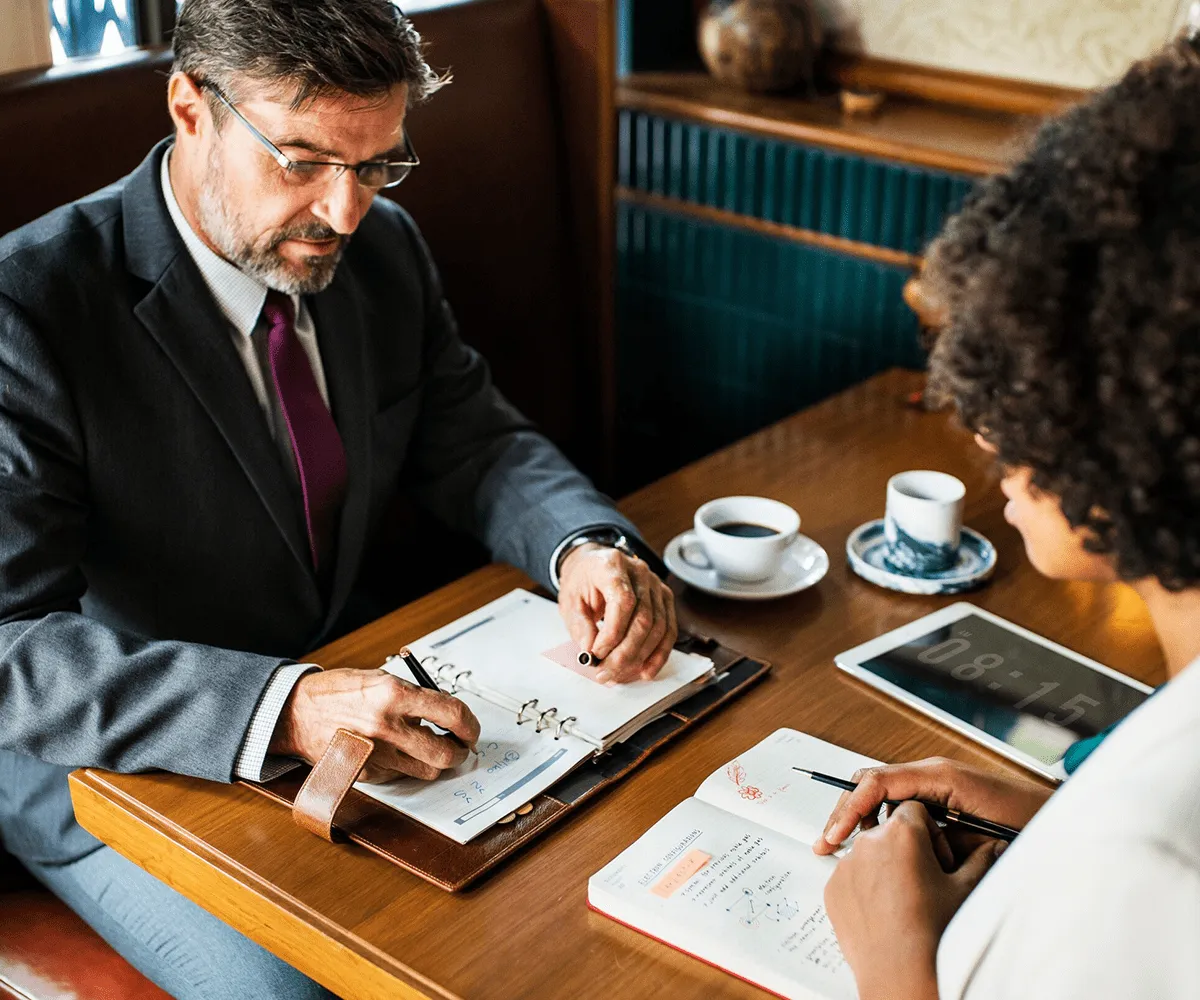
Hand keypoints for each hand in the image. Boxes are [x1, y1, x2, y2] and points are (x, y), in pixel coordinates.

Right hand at [269, 668, 480, 782]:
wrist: (296, 712)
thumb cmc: (339, 692)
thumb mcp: (381, 679)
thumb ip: (415, 696)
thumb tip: (447, 713)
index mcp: (394, 694)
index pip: (451, 713)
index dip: (470, 724)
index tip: (471, 728)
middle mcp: (387, 726)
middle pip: (444, 753)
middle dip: (459, 752)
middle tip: (460, 746)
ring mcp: (375, 754)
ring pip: (426, 771)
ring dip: (435, 762)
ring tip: (429, 748)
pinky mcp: (365, 773)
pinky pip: (400, 776)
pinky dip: (406, 766)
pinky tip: (396, 751)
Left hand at [557, 542, 677, 683]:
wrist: (593, 565)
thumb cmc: (581, 581)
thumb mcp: (570, 601)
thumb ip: (581, 626)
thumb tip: (592, 653)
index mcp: (612, 565)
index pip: (622, 601)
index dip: (612, 633)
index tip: (597, 653)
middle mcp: (640, 572)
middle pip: (643, 619)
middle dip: (625, 653)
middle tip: (606, 673)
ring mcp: (656, 584)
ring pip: (658, 628)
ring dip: (640, 657)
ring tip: (619, 674)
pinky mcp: (664, 598)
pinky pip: (669, 630)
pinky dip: (659, 654)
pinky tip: (646, 670)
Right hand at [813, 757, 1050, 857]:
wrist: (1063, 821)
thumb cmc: (1030, 824)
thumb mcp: (978, 833)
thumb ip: (935, 829)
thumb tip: (896, 837)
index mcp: (938, 775)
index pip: (876, 782)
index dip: (850, 808)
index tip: (834, 835)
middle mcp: (932, 773)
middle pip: (870, 783)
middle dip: (845, 811)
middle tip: (826, 843)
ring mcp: (935, 783)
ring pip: (880, 794)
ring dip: (861, 818)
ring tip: (843, 846)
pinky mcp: (941, 797)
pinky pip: (898, 804)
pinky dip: (880, 822)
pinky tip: (875, 845)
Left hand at [824, 801, 1004, 999]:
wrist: (902, 975)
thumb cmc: (935, 933)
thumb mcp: (966, 890)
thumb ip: (981, 858)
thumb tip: (996, 844)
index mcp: (902, 832)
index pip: (914, 810)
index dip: (930, 833)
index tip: (937, 859)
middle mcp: (868, 842)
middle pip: (889, 830)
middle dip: (906, 848)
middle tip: (923, 881)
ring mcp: (846, 865)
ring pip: (868, 853)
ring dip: (884, 866)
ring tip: (904, 900)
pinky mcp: (833, 888)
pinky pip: (851, 876)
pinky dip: (865, 887)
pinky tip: (885, 912)